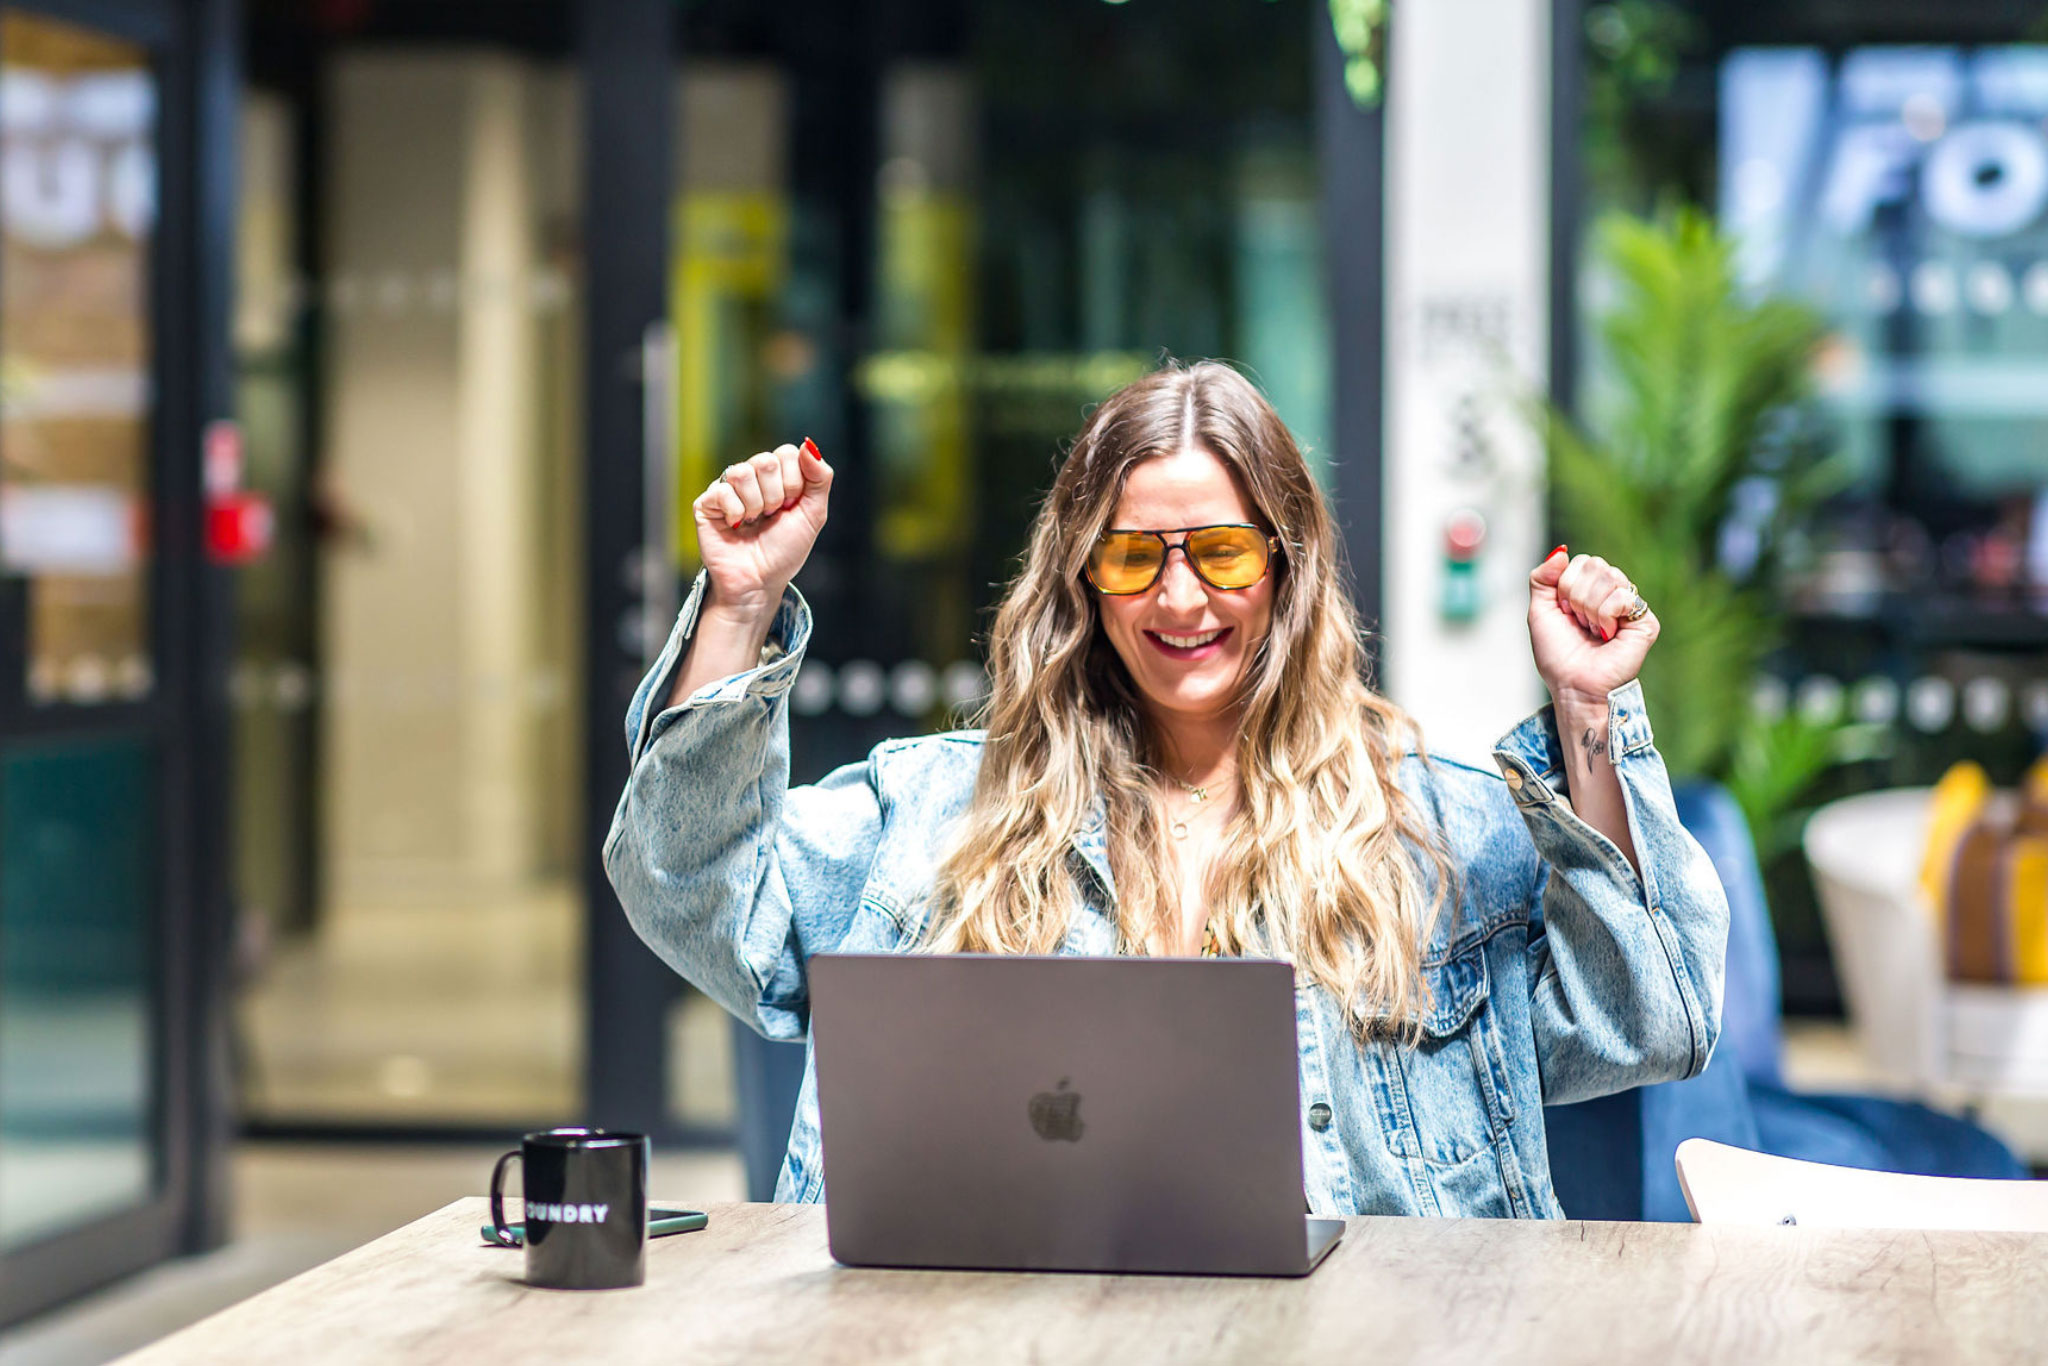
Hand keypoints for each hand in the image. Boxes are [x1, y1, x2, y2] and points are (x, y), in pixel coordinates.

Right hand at [692, 439, 832, 618]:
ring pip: (742, 472)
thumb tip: (809, 445)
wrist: (760, 582)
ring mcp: (727, 489)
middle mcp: (751, 477)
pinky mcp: (706, 503)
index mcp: (776, 476)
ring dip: (756, 505)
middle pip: (766, 461)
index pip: (787, 453)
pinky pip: (723, 491)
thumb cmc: (784, 550)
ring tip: (754, 522)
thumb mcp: (814, 514)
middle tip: (771, 516)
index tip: (790, 507)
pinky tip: (736, 526)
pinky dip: (736, 513)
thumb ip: (820, 478)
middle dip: (776, 496)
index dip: (794, 483)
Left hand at [1526, 547, 1659, 706]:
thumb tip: (1562, 551)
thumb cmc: (1558, 654)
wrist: (1573, 684)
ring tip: (1593, 631)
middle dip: (1576, 596)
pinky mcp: (1645, 620)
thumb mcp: (1539, 611)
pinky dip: (1605, 616)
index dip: (1564, 586)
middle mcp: (1612, 593)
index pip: (1580, 561)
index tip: (1565, 613)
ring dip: (1589, 608)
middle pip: (1594, 563)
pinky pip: (1623, 596)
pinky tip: (1608, 635)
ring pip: (1609, 576)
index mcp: (1589, 589)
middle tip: (1579, 623)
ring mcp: (1630, 605)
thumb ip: (1542, 578)